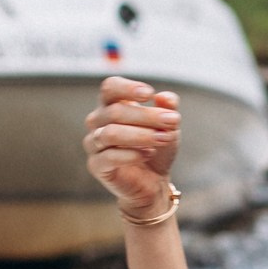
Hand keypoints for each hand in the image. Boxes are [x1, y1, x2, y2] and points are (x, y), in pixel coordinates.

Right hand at [82, 77, 179, 210]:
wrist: (154, 180)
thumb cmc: (157, 147)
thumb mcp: (168, 126)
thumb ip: (167, 109)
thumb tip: (164, 97)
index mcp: (112, 105)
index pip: (110, 88)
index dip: (127, 88)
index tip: (149, 93)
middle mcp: (98, 121)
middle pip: (115, 111)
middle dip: (147, 115)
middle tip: (173, 120)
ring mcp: (94, 143)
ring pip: (110, 133)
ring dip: (141, 135)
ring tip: (164, 138)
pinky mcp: (96, 165)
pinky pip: (108, 157)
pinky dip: (131, 154)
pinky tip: (149, 153)